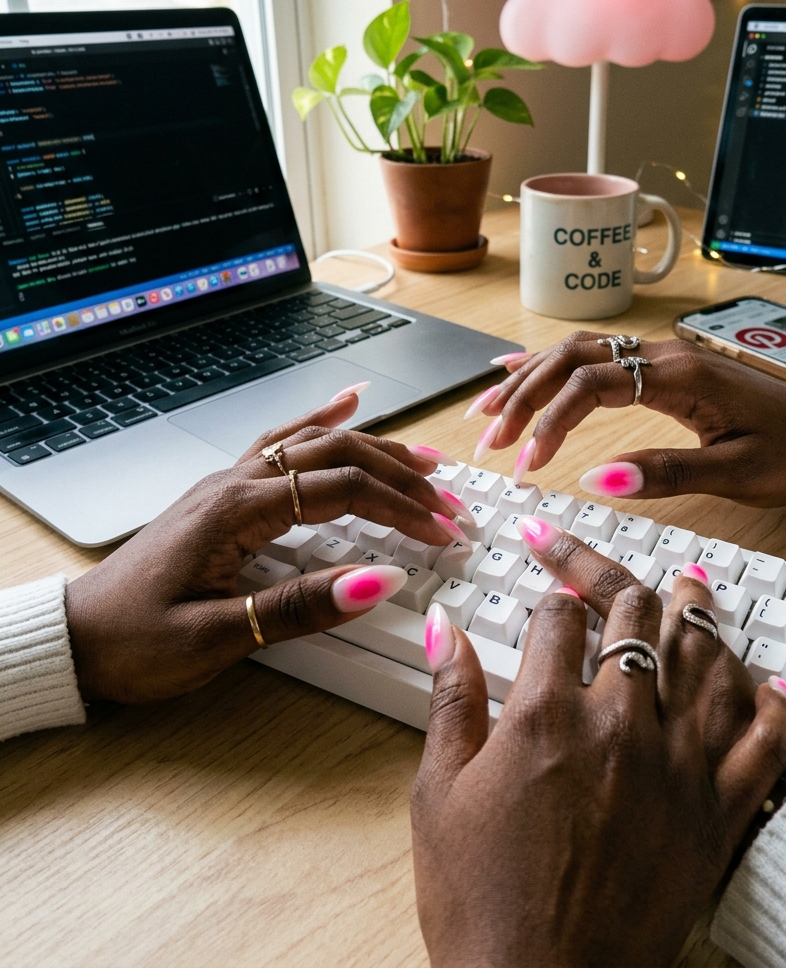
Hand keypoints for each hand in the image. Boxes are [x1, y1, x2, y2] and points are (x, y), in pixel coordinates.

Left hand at [65, 390, 463, 703]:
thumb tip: (377, 581)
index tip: (441, 533)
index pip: (343, 491)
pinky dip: (323, 418)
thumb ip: (299, 608)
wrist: (79, 639)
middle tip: (449, 503)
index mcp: (238, 510)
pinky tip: (349, 400)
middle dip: (403, 477)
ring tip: (427, 460)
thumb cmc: (137, 641)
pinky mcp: (227, 494)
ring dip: (378, 448)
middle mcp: (237, 483)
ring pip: (318, 443)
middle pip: (340, 456)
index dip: (401, 509)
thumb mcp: (216, 638)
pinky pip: (283, 440)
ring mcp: (230, 483)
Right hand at [411, 524, 785, 966]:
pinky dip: (772, 708)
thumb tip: (446, 627)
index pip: (559, 617)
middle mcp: (618, 726)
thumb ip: (451, 698)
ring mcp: (676, 767)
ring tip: (697, 586)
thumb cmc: (482, 901)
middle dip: (623, 585)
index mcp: (546, 714)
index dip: (553, 594)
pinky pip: (763, 745)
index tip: (551, 595)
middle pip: (636, 618)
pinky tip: (772, 685)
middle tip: (621, 574)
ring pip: (704, 661)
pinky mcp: (716, 816)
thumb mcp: (440, 793)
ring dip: (700, 616)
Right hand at [468, 333, 785, 506]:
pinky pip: (597, 356)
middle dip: (524, 398)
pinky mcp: (663, 369)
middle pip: (573, 359)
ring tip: (487, 409)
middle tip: (488, 438)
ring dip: (530, 381)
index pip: (593, 383)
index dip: (551, 420)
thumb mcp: (736, 473)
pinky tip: (521, 370)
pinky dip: (553, 365)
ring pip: (578, 354)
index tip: (529, 463)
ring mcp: (662, 357)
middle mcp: (664, 356)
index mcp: (681, 376)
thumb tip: (597, 480)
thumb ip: (667, 473)